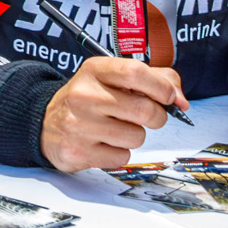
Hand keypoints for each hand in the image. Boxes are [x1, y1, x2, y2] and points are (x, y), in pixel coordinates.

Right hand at [40, 56, 186, 171]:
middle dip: (155, 117)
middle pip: (144, 110)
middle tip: (144, 116)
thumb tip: (180, 101)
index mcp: (94, 70)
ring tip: (114, 128)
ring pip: (136, 137)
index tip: (168, 97)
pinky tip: (103, 142)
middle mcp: (83, 94)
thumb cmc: (90, 99)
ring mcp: (79, 124)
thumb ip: (154, 80)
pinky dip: (119, 152)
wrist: (46, 123)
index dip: (161, 87)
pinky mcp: (78, 151)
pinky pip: (122, 157)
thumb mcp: (113, 78)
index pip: (136, 72)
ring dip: (134, 136)